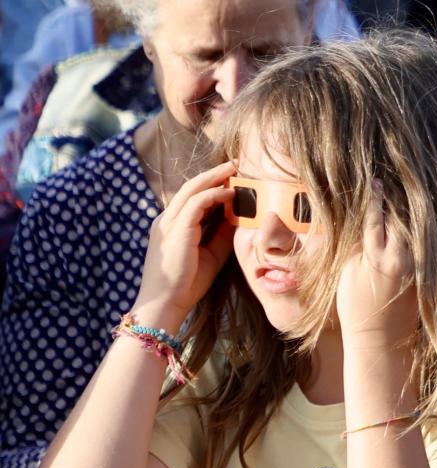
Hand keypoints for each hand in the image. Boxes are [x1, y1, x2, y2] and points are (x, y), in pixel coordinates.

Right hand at [133, 160, 238, 322]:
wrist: (166, 304)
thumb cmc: (187, 283)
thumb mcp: (211, 253)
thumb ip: (221, 233)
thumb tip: (238, 216)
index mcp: (172, 225)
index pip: (192, 197)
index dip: (212, 184)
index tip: (233, 177)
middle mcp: (167, 220)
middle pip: (191, 187)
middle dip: (214, 173)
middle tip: (236, 163)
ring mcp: (168, 223)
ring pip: (192, 189)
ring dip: (215, 178)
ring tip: (235, 169)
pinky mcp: (175, 229)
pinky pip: (195, 203)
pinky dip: (214, 195)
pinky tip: (230, 192)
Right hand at [336, 183, 416, 343]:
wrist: (378, 339)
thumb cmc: (354, 307)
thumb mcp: (347, 273)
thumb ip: (356, 246)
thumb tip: (363, 224)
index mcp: (375, 256)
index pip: (374, 217)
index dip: (374, 198)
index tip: (375, 182)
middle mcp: (399, 257)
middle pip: (400, 220)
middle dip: (396, 203)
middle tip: (396, 185)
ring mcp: (415, 266)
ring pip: (415, 231)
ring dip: (409, 217)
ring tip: (408, 199)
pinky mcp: (426, 275)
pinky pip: (423, 247)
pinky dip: (418, 234)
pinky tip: (416, 224)